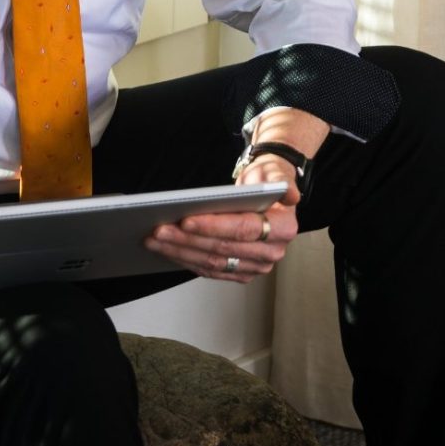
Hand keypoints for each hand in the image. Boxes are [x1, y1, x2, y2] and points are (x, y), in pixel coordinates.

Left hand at [143, 108, 326, 283]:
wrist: (268, 193)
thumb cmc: (267, 181)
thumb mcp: (276, 173)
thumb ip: (282, 181)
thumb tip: (290, 194)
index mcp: (283, 228)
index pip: (243, 229)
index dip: (213, 226)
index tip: (184, 220)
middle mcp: (272, 252)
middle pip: (223, 248)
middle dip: (187, 240)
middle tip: (158, 230)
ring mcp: (256, 265)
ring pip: (213, 263)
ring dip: (181, 252)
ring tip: (155, 240)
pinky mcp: (241, 272)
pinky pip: (211, 270)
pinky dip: (187, 260)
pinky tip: (167, 250)